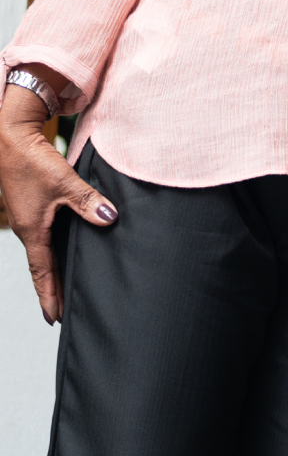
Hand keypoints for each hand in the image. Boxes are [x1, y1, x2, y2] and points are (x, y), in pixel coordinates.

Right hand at [1, 72, 116, 323]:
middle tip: (60, 312)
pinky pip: (42, 235)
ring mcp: (27, 217)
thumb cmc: (32, 160)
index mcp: (32, 230)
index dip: (50, 295)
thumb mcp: (65, 182)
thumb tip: (109, 219)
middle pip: (41, 266)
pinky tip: (64, 248)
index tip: (54, 318)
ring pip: (41, 250)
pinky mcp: (31, 205)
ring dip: (52, 270)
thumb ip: (89, 202)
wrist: (9, 136)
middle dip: (51, 289)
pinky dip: (52, 248)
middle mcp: (28, 228)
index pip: (42, 271)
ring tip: (64, 288)